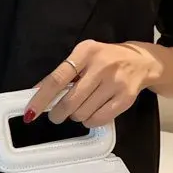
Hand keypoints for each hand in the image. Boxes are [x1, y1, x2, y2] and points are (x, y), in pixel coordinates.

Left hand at [25, 41, 161, 127]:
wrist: (141, 61)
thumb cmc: (106, 59)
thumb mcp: (84, 57)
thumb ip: (63, 73)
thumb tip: (37, 92)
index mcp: (86, 52)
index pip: (57, 78)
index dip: (41, 98)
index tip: (30, 113)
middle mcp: (101, 66)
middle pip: (70, 101)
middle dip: (58, 113)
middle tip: (57, 115)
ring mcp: (115, 82)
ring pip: (83, 113)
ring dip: (76, 116)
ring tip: (80, 109)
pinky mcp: (126, 98)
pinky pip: (99, 119)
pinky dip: (90, 121)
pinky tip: (91, 113)